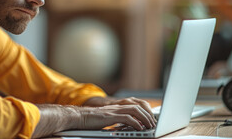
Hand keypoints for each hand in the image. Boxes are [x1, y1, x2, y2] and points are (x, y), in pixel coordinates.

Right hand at [32, 99, 156, 137]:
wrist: (77, 117)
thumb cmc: (90, 120)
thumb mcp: (107, 119)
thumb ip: (117, 120)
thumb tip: (129, 126)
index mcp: (116, 107)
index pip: (135, 104)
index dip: (145, 110)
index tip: (152, 118)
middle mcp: (116, 106)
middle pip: (138, 106)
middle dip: (148, 114)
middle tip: (154, 123)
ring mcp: (113, 111)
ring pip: (135, 111)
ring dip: (145, 118)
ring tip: (150, 126)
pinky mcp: (110, 117)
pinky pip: (127, 119)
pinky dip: (135, 123)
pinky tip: (139, 128)